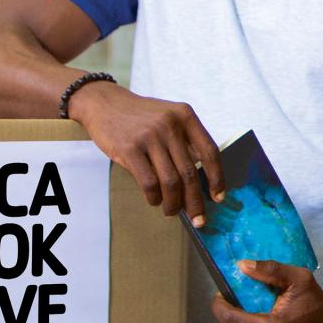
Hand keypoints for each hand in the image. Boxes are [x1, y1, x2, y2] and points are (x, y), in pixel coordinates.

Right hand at [66, 82, 223, 224]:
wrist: (104, 103)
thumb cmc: (140, 116)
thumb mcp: (168, 117)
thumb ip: (185, 141)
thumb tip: (200, 181)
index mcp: (185, 116)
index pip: (209, 152)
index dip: (217, 178)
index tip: (218, 197)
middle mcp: (170, 125)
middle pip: (190, 173)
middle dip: (195, 202)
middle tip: (198, 219)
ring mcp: (150, 137)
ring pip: (171, 181)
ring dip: (173, 203)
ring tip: (171, 211)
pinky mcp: (130, 149)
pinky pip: (149, 182)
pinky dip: (154, 197)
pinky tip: (154, 200)